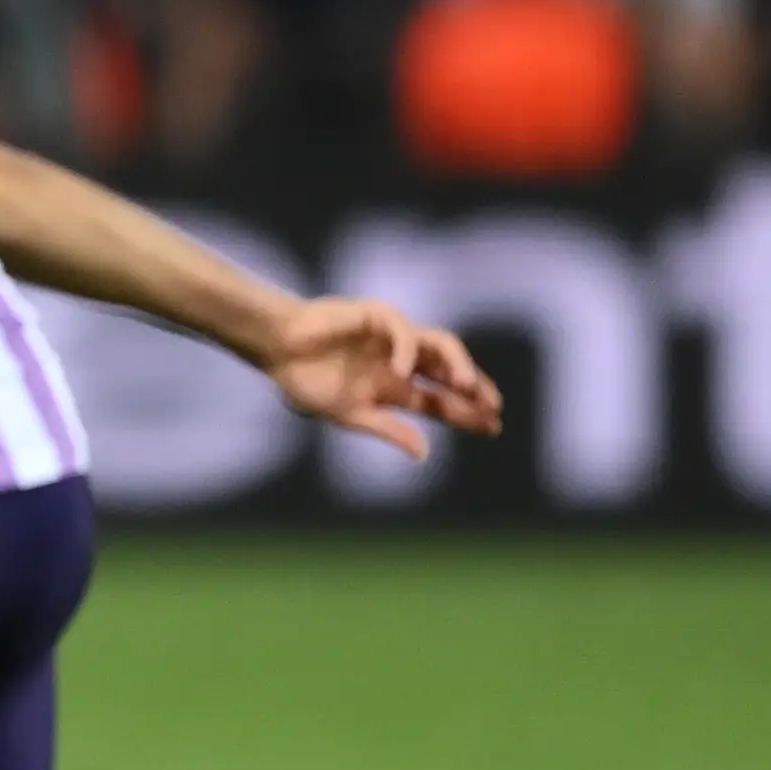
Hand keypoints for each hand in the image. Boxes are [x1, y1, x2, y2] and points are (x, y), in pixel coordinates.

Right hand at [259, 297, 504, 459]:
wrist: (276, 349)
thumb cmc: (304, 381)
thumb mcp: (350, 414)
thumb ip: (388, 430)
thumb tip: (424, 453)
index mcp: (393, 389)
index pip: (440, 401)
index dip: (467, 412)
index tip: (494, 426)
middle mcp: (400, 362)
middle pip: (449, 373)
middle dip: (473, 388)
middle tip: (492, 406)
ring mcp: (392, 338)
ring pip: (440, 345)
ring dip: (457, 363)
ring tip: (464, 385)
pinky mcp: (378, 316)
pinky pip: (404, 330)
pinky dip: (407, 349)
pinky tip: (402, 370)